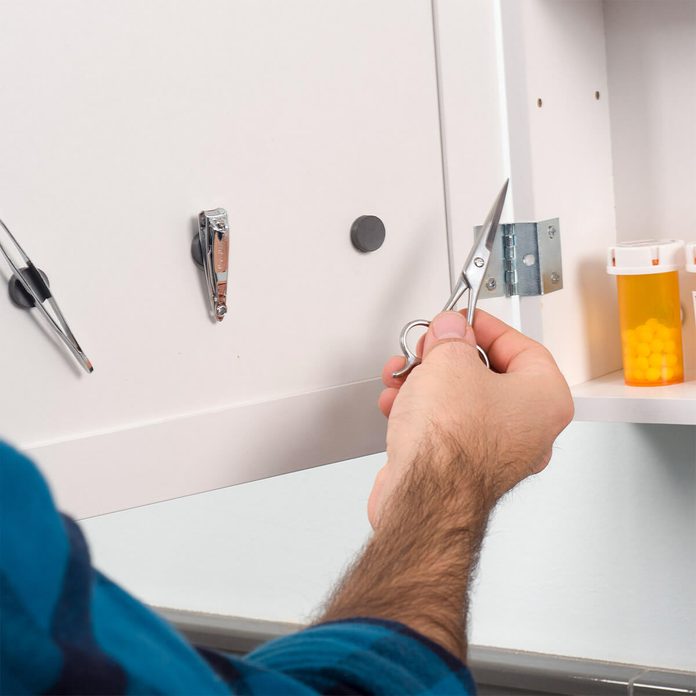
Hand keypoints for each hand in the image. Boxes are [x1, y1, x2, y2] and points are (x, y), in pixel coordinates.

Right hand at [369, 310, 573, 527]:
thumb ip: (450, 338)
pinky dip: (420, 411)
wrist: (424, 498)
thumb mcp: (449, 362)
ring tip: (403, 375)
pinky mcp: (464, 468)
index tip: (458, 321)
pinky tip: (397, 403)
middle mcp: (528, 429)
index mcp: (545, 399)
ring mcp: (496, 452)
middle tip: (427, 348)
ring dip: (425, 383)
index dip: (484, 327)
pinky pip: (445, 427)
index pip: (521, 345)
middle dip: (446, 358)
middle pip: (487, 374)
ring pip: (461, 400)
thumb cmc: (453, 444)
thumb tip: (450, 330)